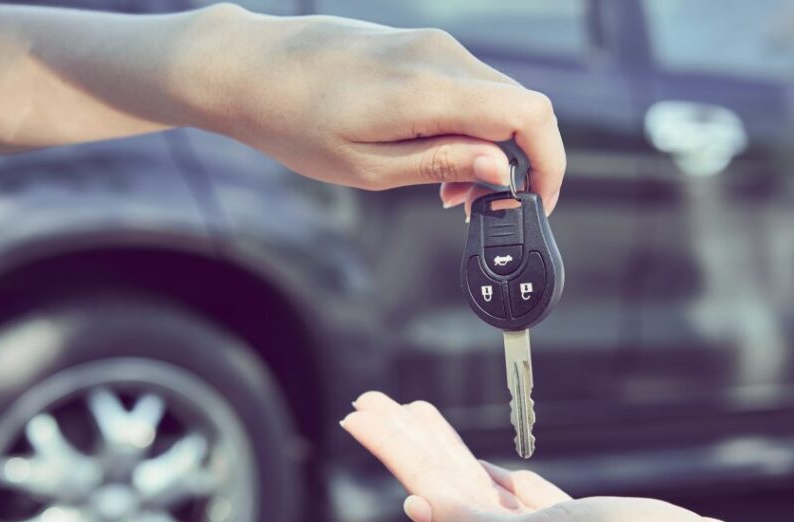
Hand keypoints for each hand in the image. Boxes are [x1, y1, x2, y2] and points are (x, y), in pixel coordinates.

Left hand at [183, 6, 564, 213]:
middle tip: (473, 205)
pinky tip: (432, 151)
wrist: (246, 68)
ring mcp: (429, 44)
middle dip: (516, 162)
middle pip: (520, 106)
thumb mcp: (366, 166)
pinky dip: (468, 124)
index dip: (548, 163)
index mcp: (426, 89)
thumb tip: (502, 169)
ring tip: (446, 187)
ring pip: (496, 96)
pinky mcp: (418, 44)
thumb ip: (441, 163)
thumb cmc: (293, 122)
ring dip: (490, 146)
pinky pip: (468, 85)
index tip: (535, 201)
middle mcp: (438, 55)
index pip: (527, 115)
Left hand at [340, 392, 716, 521]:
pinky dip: (494, 475)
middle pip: (442, 480)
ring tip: (415, 414)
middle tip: (373, 402)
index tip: (360, 414)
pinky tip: (481, 467)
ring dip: (445, 446)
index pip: (425, 487)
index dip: (391, 447)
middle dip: (407, 439)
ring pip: (476, 481)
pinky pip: (516, 493)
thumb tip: (418, 508)